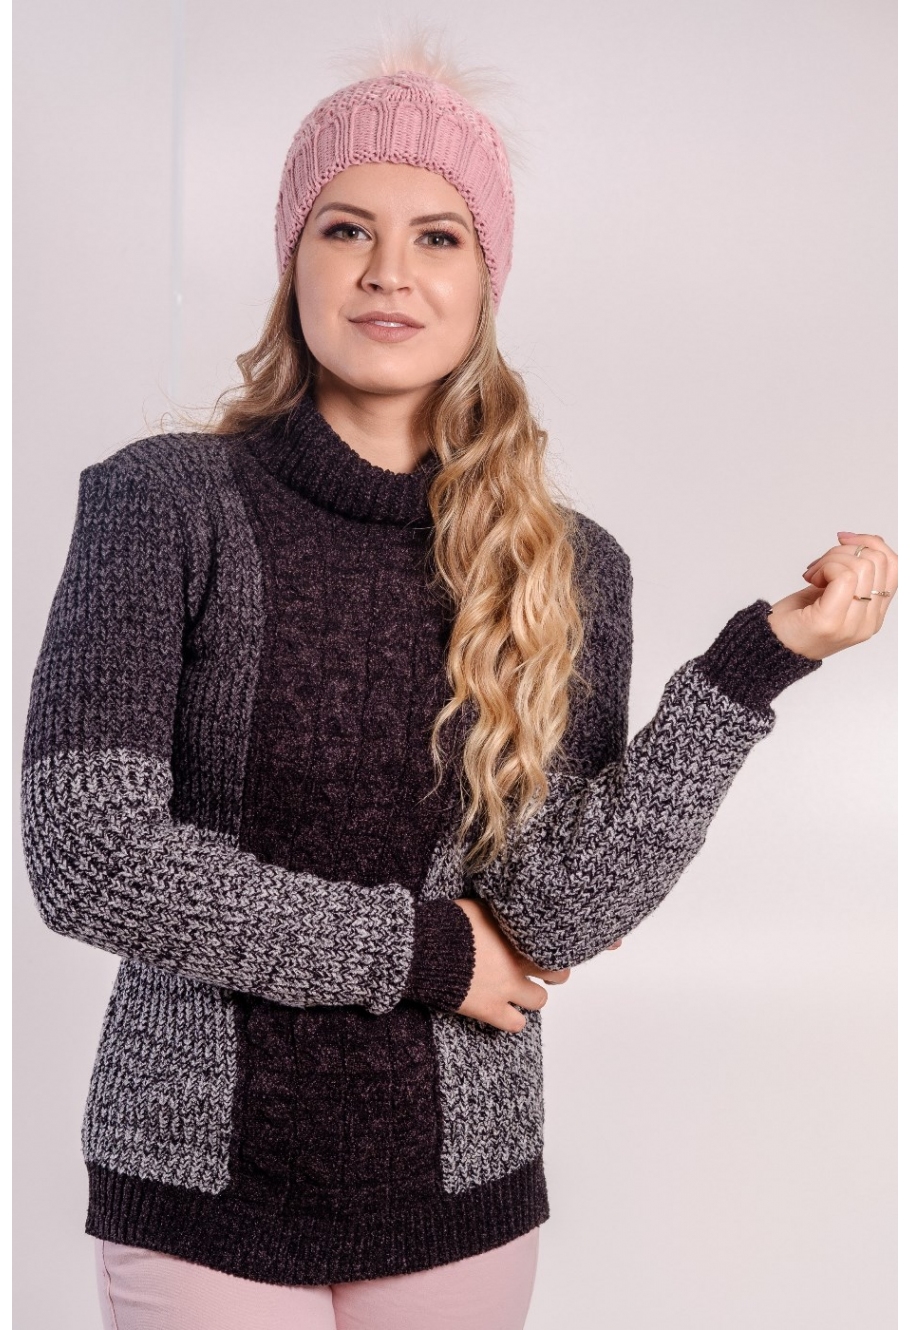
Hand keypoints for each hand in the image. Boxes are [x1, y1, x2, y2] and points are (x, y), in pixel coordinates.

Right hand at [452, 897, 578, 1031]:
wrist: (424, 949)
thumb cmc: (447, 923)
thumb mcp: (478, 907)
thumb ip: (499, 913)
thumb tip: (508, 911)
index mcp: (517, 935)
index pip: (553, 943)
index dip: (551, 947)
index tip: (545, 948)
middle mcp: (517, 961)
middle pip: (557, 973)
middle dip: (552, 973)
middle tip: (542, 973)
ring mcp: (506, 987)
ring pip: (540, 1000)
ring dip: (531, 996)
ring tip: (520, 992)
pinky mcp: (490, 1009)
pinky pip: (516, 1024)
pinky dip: (513, 1019)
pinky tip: (505, 1012)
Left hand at [767, 531, 897, 659]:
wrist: (770, 646)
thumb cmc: (796, 619)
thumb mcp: (832, 592)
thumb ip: (854, 574)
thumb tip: (864, 542)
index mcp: (873, 615)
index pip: (895, 567)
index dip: (871, 543)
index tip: (844, 539)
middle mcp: (869, 622)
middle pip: (879, 561)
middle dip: (845, 551)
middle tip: (820, 566)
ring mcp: (853, 625)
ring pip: (863, 565)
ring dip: (831, 559)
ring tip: (814, 575)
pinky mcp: (831, 621)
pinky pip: (845, 576)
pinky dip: (825, 567)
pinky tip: (811, 579)